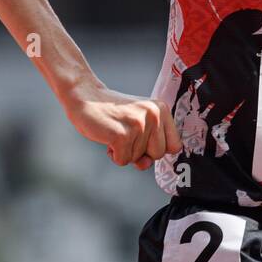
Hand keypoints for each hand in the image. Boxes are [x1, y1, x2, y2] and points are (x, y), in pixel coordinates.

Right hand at [64, 83, 181, 168]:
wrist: (86, 96)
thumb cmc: (113, 111)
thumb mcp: (139, 121)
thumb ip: (149, 143)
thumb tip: (146, 164)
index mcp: (162, 110)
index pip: (175, 145)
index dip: (158, 149)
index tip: (145, 143)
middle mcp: (154, 116)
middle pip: (158, 154)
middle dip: (141, 152)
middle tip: (127, 135)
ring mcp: (138, 125)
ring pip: (138, 159)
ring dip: (124, 151)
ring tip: (115, 132)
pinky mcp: (121, 135)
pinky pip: (123, 160)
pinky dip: (113, 155)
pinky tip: (108, 139)